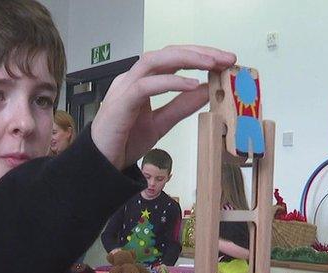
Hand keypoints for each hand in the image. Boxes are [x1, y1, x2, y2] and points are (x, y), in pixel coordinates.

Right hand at [92, 45, 235, 169]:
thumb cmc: (124, 141)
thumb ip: (182, 106)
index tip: (225, 61)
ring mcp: (125, 88)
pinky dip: (171, 82)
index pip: (173, 58)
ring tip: (212, 64)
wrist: (102, 163)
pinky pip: (147, 85)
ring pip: (155, 60)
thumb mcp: (161, 122)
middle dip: (199, 52)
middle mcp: (133, 78)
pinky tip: (192, 84)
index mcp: (143, 81)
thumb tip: (207, 90)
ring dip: (186, 59)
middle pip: (167, 53)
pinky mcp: (121, 102)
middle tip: (225, 57)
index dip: (200, 55)